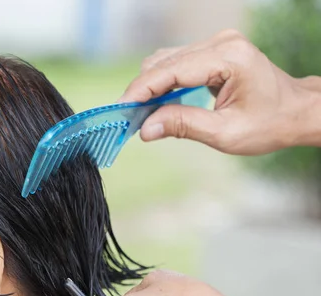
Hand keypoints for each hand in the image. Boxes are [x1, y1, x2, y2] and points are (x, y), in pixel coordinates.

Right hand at [119, 29, 320, 153]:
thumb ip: (183, 126)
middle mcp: (221, 42)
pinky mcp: (213, 50)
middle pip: (162, 62)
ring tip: (141, 115)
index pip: (170, 70)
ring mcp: (217, 43)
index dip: (140, 90)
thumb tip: (145, 129)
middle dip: (141, 91)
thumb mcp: (225, 133)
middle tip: (128, 121)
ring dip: (149, 87)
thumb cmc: (269, 124)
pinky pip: (176, 62)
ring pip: (165, 60)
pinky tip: (157, 104)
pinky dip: (161, 83)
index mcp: (228, 57)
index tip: (118, 111)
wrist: (296, 112)